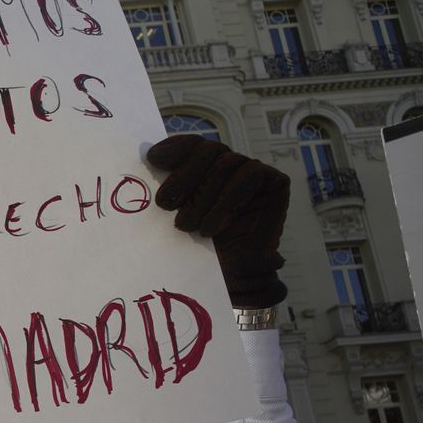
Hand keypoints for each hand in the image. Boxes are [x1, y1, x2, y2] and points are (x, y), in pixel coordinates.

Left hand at [145, 136, 289, 308]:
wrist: (228, 278)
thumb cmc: (198, 249)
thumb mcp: (176, 214)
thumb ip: (168, 189)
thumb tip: (147, 159)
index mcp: (205, 167)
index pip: (192, 144)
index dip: (174, 147)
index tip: (153, 160)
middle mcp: (230, 164)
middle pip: (207, 150)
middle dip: (183, 177)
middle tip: (165, 205)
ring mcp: (253, 171)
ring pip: (226, 163)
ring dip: (204, 197)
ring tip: (189, 226)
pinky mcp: (275, 182)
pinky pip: (250, 175)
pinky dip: (227, 200)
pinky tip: (212, 226)